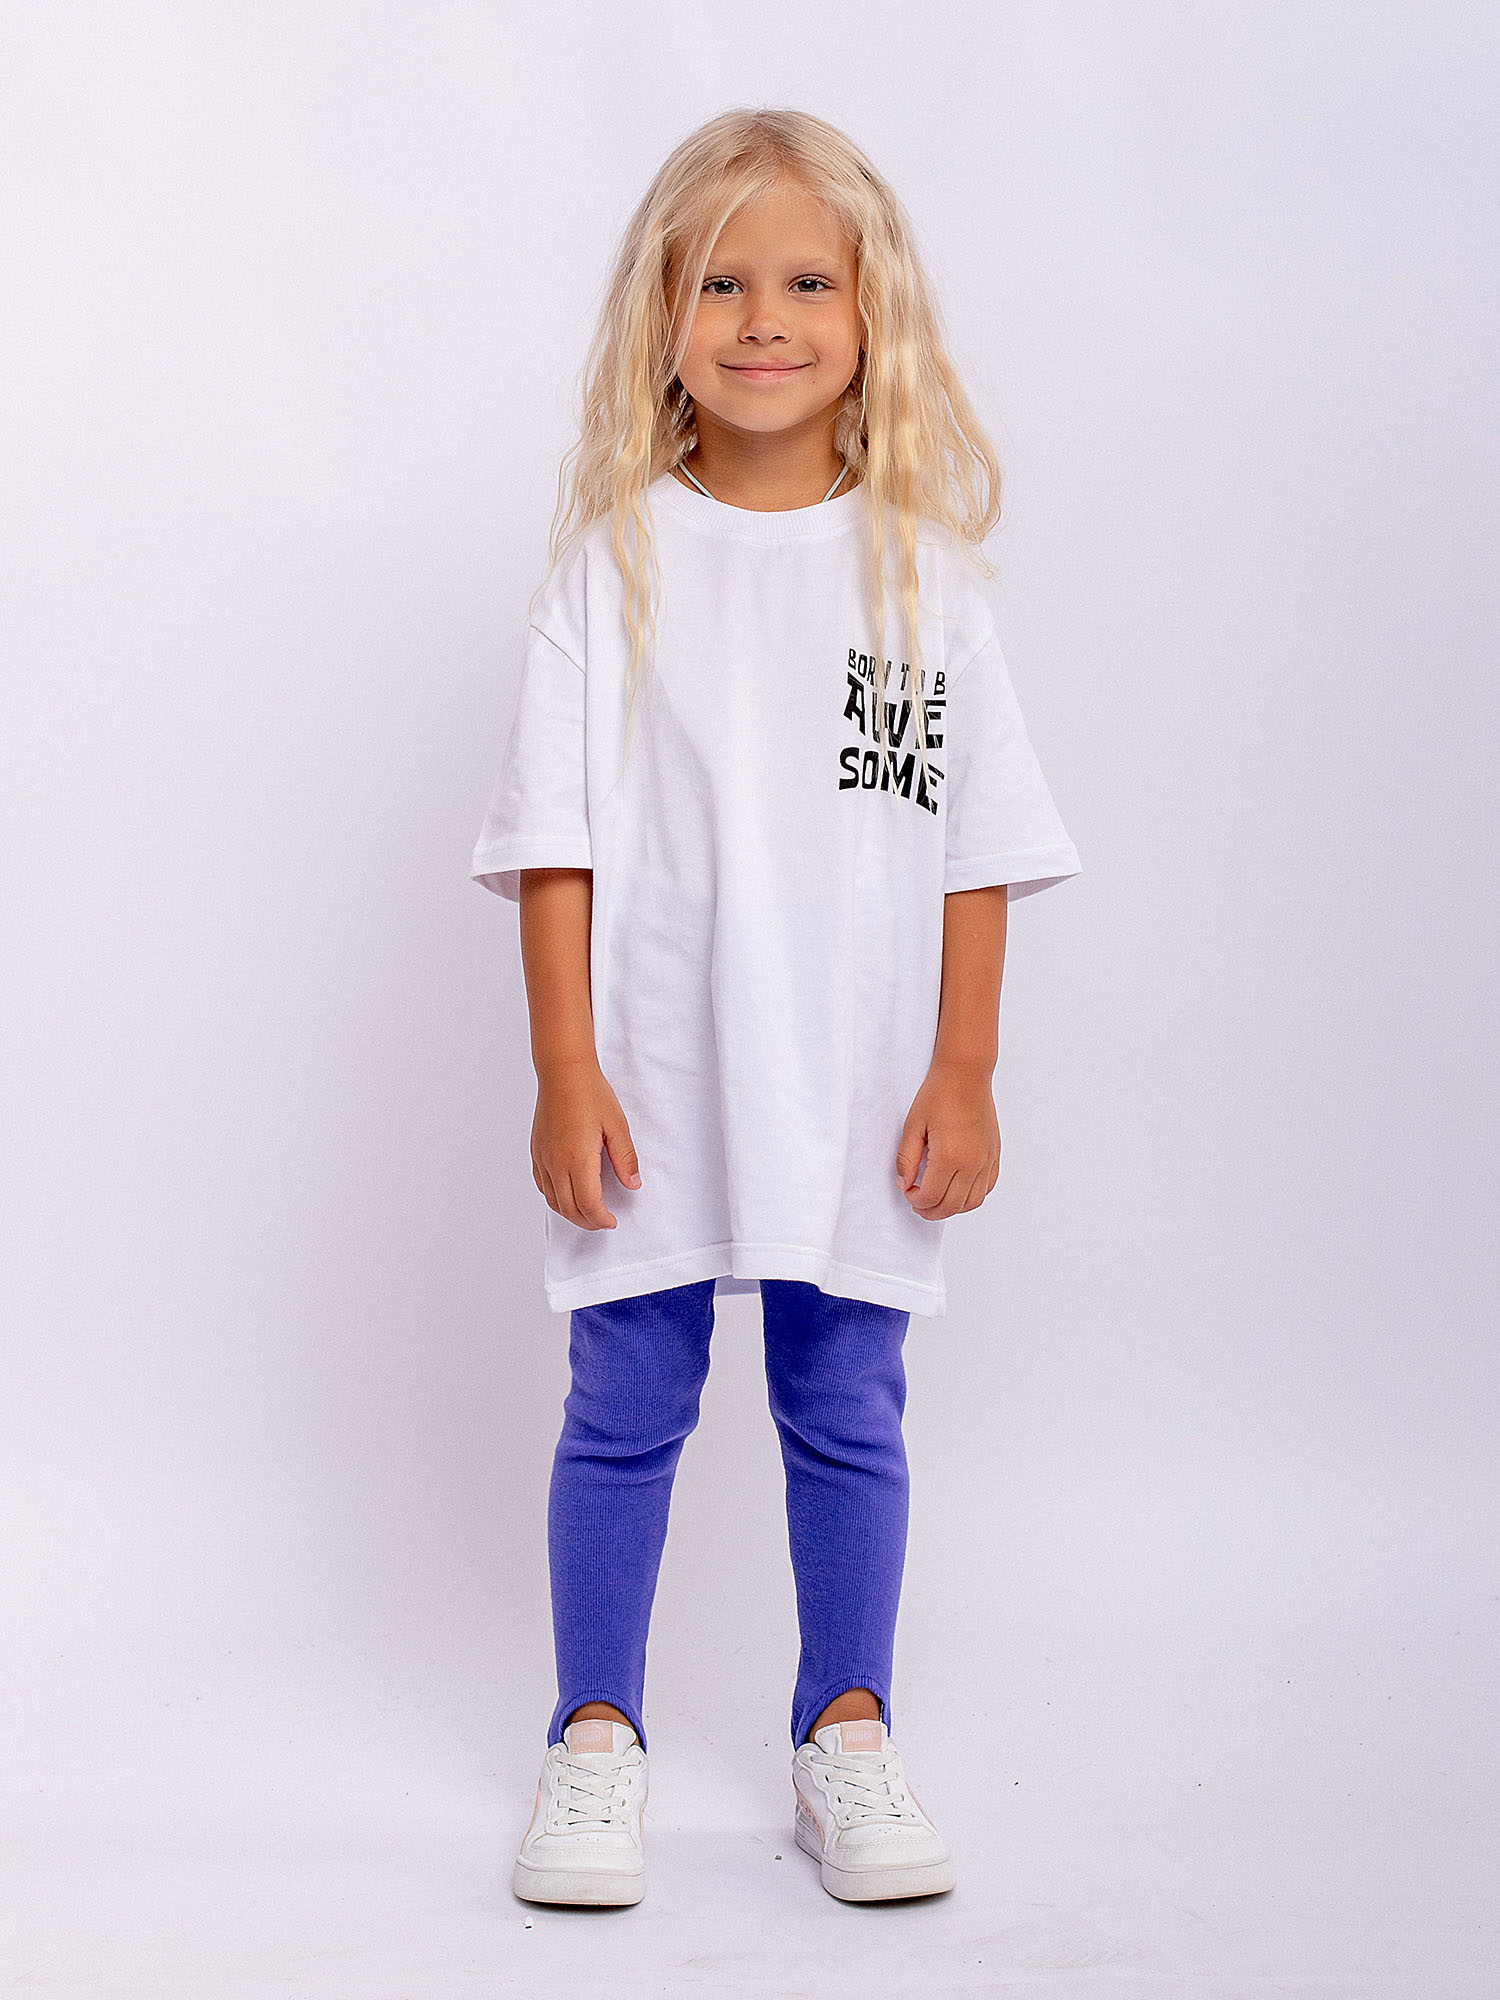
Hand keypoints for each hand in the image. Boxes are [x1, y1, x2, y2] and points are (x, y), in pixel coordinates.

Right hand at [530, 1060, 641, 1229]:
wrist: (563, 1072)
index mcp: (577, 1158)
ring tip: (589, 1211)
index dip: (601, 1219)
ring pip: (553, 1201)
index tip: (612, 1221)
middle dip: (588, 1221)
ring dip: (571, 1212)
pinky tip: (569, 1193)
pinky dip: (556, 1197)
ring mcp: (542, 1158)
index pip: (588, 1204)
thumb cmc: (590, 1093)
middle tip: (604, 1221)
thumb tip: (632, 1184)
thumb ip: (625, 1159)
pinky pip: (542, 1185)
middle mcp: (555, 1162)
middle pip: (569, 1208)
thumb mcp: (617, 1126)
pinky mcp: (536, 1152)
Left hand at [895, 1060, 1000, 1219]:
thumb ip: (906, 1160)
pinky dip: (971, 1196)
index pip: (931, 1196)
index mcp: (949, 1156)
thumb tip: (905, 1184)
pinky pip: (986, 1188)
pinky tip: (956, 1189)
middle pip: (951, 1206)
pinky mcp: (994, 1155)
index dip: (915, 1200)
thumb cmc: (939, 1095)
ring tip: (936, 1200)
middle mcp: (972, 1162)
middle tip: (917, 1203)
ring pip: (972, 1202)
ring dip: (952, 1208)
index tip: (907, 1191)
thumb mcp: (912, 1127)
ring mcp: (987, 1160)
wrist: (966, 1075)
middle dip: (931, 1211)